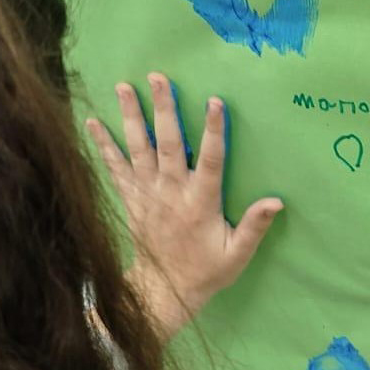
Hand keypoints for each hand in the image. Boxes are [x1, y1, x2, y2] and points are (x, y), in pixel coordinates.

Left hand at [85, 73, 283, 336]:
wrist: (162, 291)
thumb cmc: (205, 271)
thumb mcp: (236, 254)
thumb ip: (255, 226)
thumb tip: (277, 201)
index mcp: (201, 203)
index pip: (211, 160)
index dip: (213, 131)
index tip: (214, 101)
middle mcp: (172, 192)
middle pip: (169, 143)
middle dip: (164, 109)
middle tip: (158, 77)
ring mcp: (147, 194)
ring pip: (139, 148)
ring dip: (132, 116)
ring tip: (123, 86)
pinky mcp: (131, 199)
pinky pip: (114, 168)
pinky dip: (103, 145)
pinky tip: (92, 122)